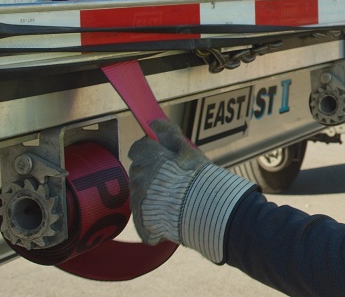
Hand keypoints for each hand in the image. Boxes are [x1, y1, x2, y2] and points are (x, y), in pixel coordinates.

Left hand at [128, 120, 254, 262]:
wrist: (206, 211)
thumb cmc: (199, 178)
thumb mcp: (188, 150)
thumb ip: (169, 134)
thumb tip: (154, 122)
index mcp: (149, 159)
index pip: (138, 149)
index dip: (150, 151)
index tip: (161, 155)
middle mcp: (139, 180)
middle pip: (138, 171)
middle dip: (151, 172)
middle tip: (172, 177)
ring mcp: (139, 203)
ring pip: (140, 193)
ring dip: (152, 192)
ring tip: (174, 196)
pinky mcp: (143, 223)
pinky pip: (144, 217)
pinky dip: (154, 215)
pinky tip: (171, 212)